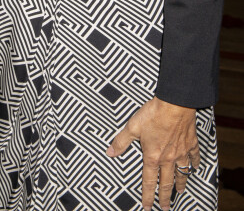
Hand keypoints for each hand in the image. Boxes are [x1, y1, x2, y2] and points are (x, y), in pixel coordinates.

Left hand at [106, 96, 198, 210]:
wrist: (175, 104)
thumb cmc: (153, 114)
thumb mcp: (132, 127)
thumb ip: (121, 141)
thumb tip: (110, 152)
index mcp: (153, 156)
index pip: (149, 181)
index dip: (147, 195)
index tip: (147, 206)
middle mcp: (168, 158)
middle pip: (167, 182)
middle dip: (165, 196)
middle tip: (166, 208)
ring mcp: (181, 152)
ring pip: (181, 173)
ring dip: (180, 184)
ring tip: (180, 192)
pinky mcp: (190, 143)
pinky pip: (194, 157)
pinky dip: (194, 163)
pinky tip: (195, 167)